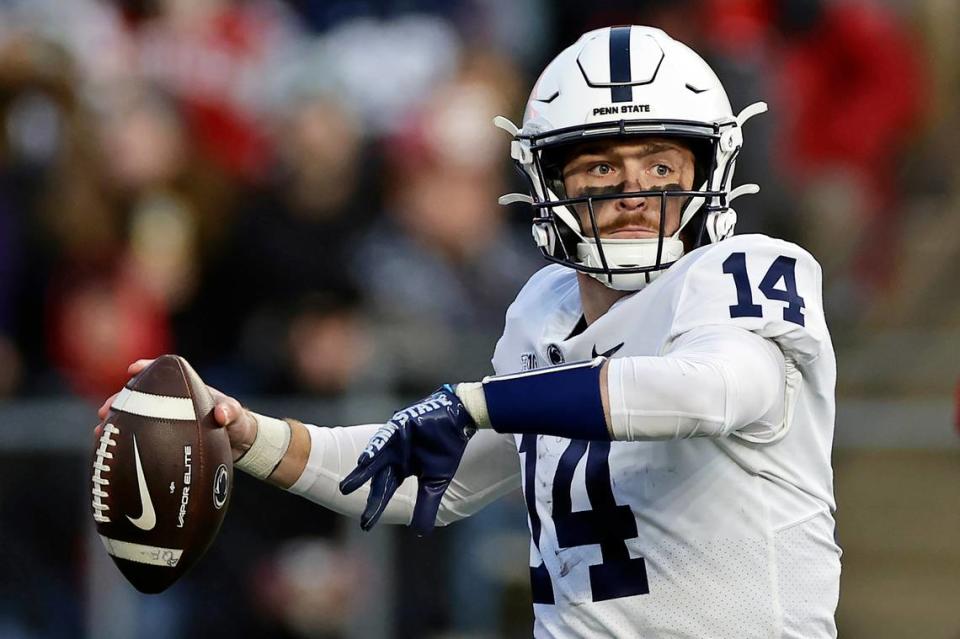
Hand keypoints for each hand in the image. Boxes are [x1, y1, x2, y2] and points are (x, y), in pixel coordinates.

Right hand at [96, 358, 257, 461]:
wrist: (241, 445)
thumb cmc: (238, 424)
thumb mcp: (238, 417)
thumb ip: (231, 412)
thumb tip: (220, 414)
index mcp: (188, 391)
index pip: (165, 373)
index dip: (147, 368)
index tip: (132, 369)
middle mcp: (174, 403)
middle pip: (141, 396)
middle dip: (121, 400)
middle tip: (106, 409)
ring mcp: (168, 419)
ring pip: (136, 417)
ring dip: (117, 422)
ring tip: (100, 431)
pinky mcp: (165, 437)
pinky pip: (143, 437)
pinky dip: (126, 442)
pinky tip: (110, 452)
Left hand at [339, 385, 475, 534]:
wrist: (459, 423)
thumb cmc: (446, 449)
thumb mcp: (435, 483)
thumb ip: (426, 505)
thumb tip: (421, 533)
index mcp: (400, 470)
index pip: (385, 491)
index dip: (375, 507)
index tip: (365, 526)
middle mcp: (393, 457)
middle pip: (374, 475)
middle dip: (358, 485)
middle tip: (342, 497)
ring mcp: (394, 441)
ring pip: (374, 457)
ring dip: (361, 471)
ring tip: (346, 485)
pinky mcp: (398, 426)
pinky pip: (383, 438)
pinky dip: (375, 448)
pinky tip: (364, 460)